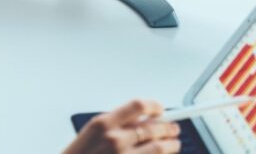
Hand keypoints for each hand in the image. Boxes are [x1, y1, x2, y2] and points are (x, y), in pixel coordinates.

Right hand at [63, 100, 181, 153]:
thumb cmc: (80, 153)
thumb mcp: (93, 131)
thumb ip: (117, 122)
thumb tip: (142, 118)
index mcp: (104, 123)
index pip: (138, 106)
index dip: (154, 106)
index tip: (160, 108)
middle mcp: (115, 139)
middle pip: (153, 127)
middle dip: (168, 127)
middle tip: (174, 127)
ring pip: (158, 147)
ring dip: (171, 144)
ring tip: (174, 143)